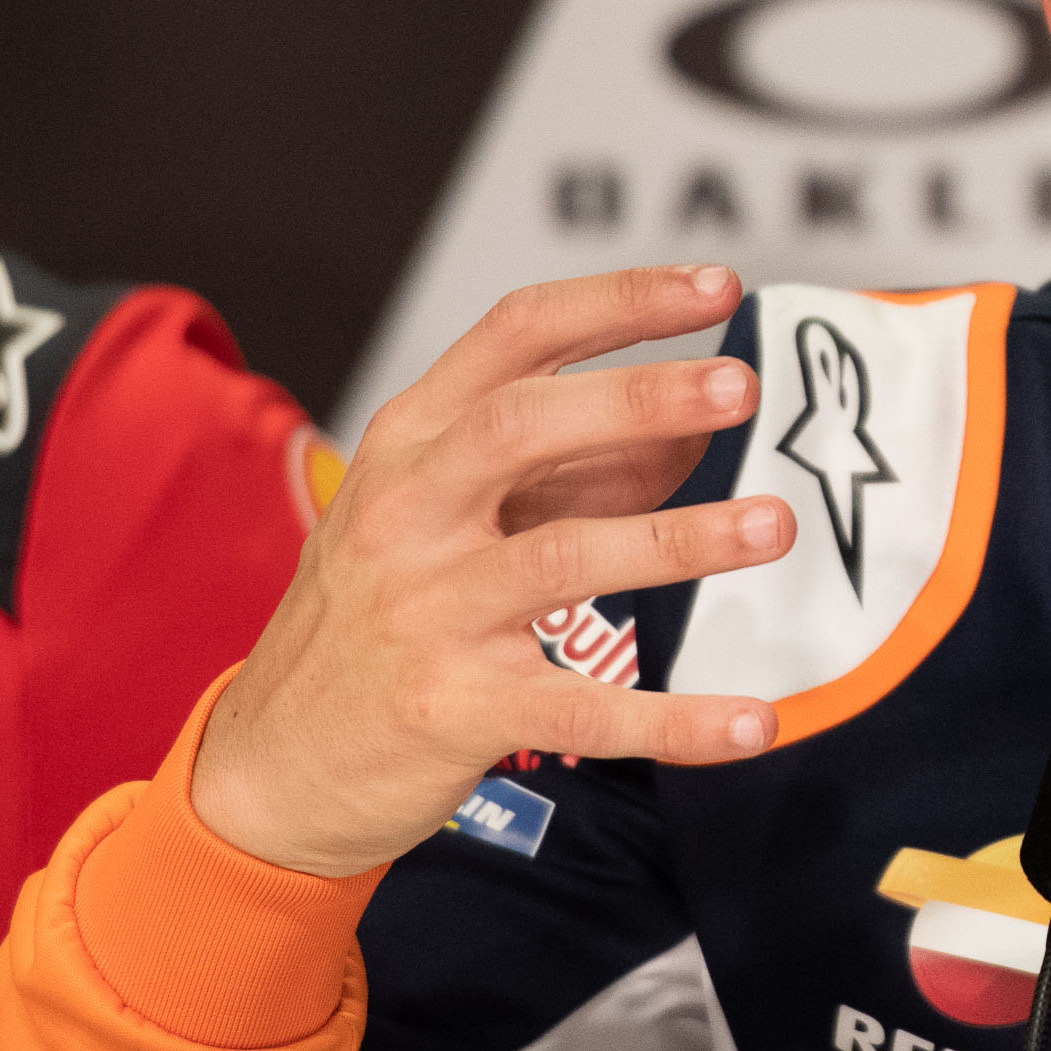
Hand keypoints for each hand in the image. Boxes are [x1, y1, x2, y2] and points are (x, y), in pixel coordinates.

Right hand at [191, 266, 796, 876]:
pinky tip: (752, 721)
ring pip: (559, 558)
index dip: (619, 302)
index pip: (515, 336)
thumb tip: (692, 429)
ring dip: (677, 540)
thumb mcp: (443, 517)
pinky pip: (581, 709)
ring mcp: (425, 611)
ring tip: (773, 525)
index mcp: (409, 443)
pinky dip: (674, 718)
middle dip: (638, 396)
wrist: (277, 763)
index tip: (713, 287)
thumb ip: (566, 470)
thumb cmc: (378, 619)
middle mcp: (406, 513)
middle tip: (740, 388)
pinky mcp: (453, 709)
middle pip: (521, 427)